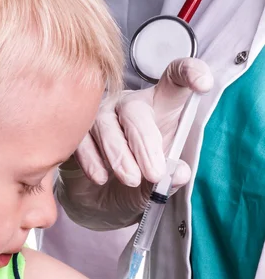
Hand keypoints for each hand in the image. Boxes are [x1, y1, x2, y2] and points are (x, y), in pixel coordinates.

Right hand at [75, 57, 212, 188]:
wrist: (100, 205)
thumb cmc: (134, 185)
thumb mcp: (157, 185)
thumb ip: (170, 179)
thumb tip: (179, 172)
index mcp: (159, 108)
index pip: (174, 79)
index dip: (189, 73)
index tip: (203, 84)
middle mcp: (128, 106)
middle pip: (135, 111)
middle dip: (145, 144)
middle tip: (154, 174)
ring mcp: (99, 116)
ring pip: (105, 125)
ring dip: (119, 155)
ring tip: (130, 180)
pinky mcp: (75, 132)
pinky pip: (81, 140)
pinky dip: (93, 160)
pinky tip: (101, 178)